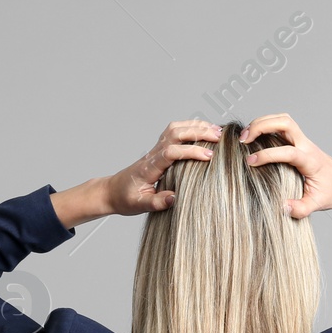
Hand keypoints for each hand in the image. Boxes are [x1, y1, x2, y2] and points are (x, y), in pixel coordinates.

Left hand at [104, 119, 223, 215]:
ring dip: (196, 126)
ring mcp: (156, 149)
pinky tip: (204, 132)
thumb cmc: (125, 199)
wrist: (112, 191)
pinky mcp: (159, 150)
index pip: (172, 152)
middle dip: (198, 132)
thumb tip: (175, 198)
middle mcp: (153, 154)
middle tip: (219, 138)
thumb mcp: (139, 206)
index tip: (209, 156)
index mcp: (150, 166)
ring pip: (175, 128)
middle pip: (175, 133)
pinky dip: (191, 128)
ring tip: (217, 131)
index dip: (191, 151)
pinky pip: (175, 132)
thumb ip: (156, 203)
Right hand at [239, 113, 331, 218]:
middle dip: (262, 126)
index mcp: (311, 161)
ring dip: (262, 122)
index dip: (267, 154)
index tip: (250, 161)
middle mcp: (307, 146)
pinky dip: (266, 125)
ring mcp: (303, 140)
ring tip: (245, 137)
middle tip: (243, 140)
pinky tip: (254, 137)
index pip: (288, 151)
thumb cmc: (331, 193)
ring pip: (283, 119)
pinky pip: (282, 125)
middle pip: (285, 122)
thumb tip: (282, 207)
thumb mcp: (317, 205)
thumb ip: (300, 208)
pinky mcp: (298, 141)